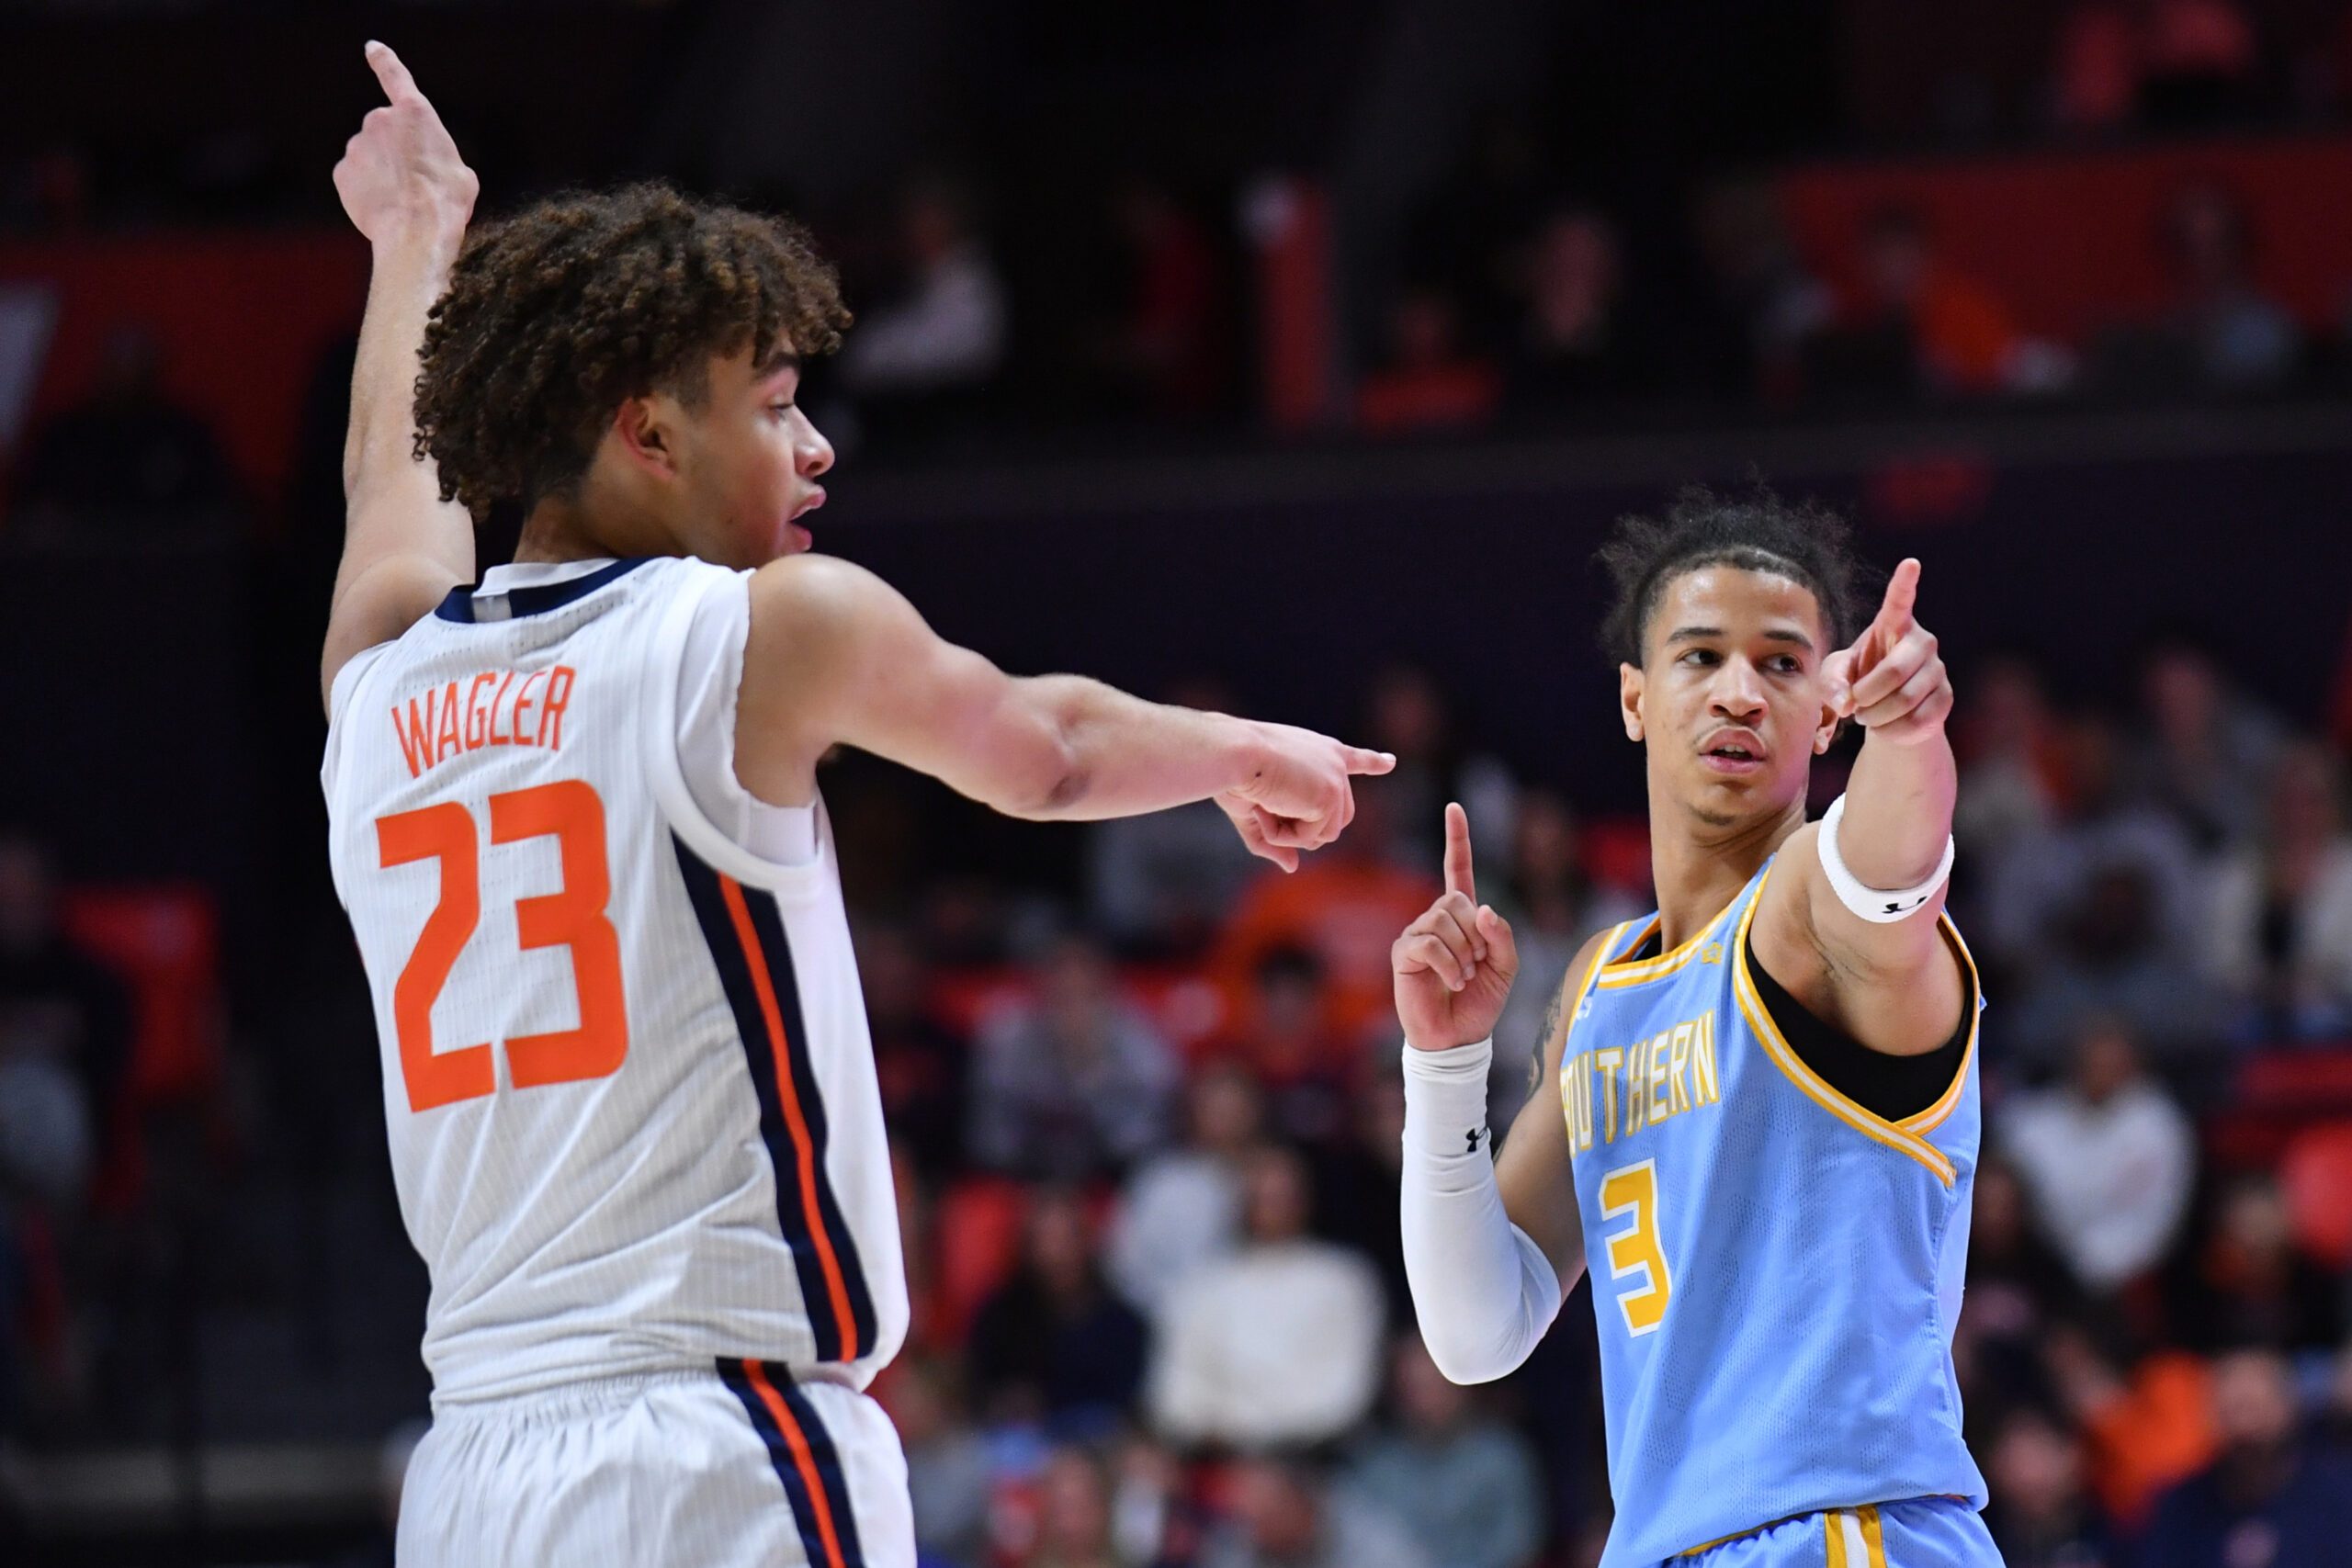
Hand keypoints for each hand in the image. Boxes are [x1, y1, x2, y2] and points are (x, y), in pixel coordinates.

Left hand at [333, 42, 478, 248]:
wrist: (416, 232)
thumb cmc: (445, 203)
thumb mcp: (462, 175)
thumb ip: (441, 157)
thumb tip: (433, 168)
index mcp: (415, 114)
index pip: (395, 76)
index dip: (384, 60)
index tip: (372, 48)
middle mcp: (380, 121)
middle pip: (385, 132)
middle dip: (395, 151)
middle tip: (415, 181)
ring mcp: (357, 146)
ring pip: (369, 156)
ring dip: (381, 172)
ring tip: (401, 200)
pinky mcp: (342, 172)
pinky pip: (354, 178)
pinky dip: (366, 190)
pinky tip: (384, 207)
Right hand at [1213, 723, 1394, 872]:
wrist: (1233, 753)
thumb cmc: (1235, 772)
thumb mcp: (1255, 810)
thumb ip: (1275, 839)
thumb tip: (1293, 868)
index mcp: (1319, 751)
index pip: (1353, 759)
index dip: (1371, 762)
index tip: (1389, 762)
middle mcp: (1334, 762)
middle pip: (1336, 819)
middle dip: (1302, 830)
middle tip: (1263, 812)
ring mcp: (1336, 780)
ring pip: (1325, 834)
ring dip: (1288, 834)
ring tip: (1262, 809)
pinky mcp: (1331, 796)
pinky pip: (1309, 838)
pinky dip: (1282, 835)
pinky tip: (1265, 810)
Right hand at [1392, 803, 1519, 1049]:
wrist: (1457, 1038)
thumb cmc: (1480, 1002)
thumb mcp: (1506, 967)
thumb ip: (1501, 936)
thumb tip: (1481, 908)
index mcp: (1463, 917)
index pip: (1457, 869)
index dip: (1457, 839)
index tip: (1454, 807)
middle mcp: (1436, 919)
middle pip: (1457, 901)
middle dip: (1476, 935)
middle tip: (1477, 965)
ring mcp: (1417, 934)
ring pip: (1443, 921)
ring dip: (1464, 954)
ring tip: (1463, 978)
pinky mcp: (1404, 954)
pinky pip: (1429, 943)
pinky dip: (1449, 965)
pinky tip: (1452, 982)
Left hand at [1821, 557, 1950, 744]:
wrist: (1887, 713)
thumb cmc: (1858, 681)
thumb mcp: (1835, 677)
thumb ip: (1830, 683)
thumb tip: (1843, 702)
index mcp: (1892, 625)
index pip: (1900, 600)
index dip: (1904, 583)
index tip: (1910, 563)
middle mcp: (1921, 641)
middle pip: (1894, 671)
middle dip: (1866, 695)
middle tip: (1854, 706)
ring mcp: (1938, 669)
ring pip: (1905, 700)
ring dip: (1875, 716)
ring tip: (1866, 716)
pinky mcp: (1946, 698)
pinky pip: (1916, 720)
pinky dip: (1890, 731)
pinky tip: (1885, 726)